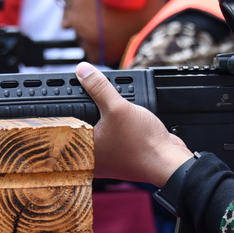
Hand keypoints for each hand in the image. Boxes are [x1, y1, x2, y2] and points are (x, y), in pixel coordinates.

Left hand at [74, 62, 193, 186]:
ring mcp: (107, 157)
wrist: (168, 161)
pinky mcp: (121, 154)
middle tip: (87, 93)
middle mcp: (92, 156)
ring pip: (98, 130)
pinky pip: (112, 135)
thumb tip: (83, 71)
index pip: (65, 124)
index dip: (65, 106)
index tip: (66, 92)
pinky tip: (123, 116)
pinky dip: (115, 124)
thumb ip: (98, 87)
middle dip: (86, 108)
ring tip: (107, 103)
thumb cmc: (143, 144)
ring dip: (102, 116)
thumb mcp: (118, 108)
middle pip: (81, 125)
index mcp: (84, 149)